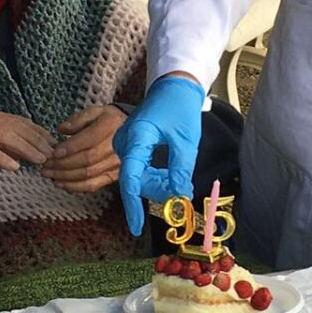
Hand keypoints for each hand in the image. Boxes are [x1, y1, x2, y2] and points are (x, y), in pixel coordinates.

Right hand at [0, 108, 54, 170]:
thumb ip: (4, 141)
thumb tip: (28, 152)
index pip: (19, 121)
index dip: (38, 131)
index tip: (53, 141)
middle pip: (15, 127)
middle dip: (36, 140)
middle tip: (51, 153)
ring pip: (4, 136)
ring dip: (25, 149)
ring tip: (40, 160)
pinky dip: (2, 157)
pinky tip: (15, 166)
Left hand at [42, 104, 126, 194]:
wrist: (134, 132)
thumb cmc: (109, 121)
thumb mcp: (94, 112)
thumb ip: (77, 120)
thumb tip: (60, 129)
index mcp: (110, 127)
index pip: (88, 141)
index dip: (69, 149)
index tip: (53, 153)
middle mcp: (116, 147)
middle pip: (86, 161)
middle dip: (62, 165)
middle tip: (45, 166)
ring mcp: (116, 164)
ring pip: (88, 175)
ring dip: (66, 177)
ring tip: (50, 175)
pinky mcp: (114, 176)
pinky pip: (94, 185)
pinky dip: (76, 187)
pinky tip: (62, 184)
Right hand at [113, 74, 205, 235]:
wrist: (174, 85)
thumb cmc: (180, 107)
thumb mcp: (187, 140)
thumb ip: (181, 170)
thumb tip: (179, 196)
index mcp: (136, 139)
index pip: (132, 180)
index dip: (134, 205)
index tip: (137, 227)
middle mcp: (124, 143)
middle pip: (137, 181)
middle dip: (159, 188)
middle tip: (181, 183)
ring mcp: (125, 144)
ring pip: (139, 177)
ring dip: (158, 181)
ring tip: (177, 170)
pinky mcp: (130, 146)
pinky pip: (139, 169)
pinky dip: (155, 174)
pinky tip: (169, 167)